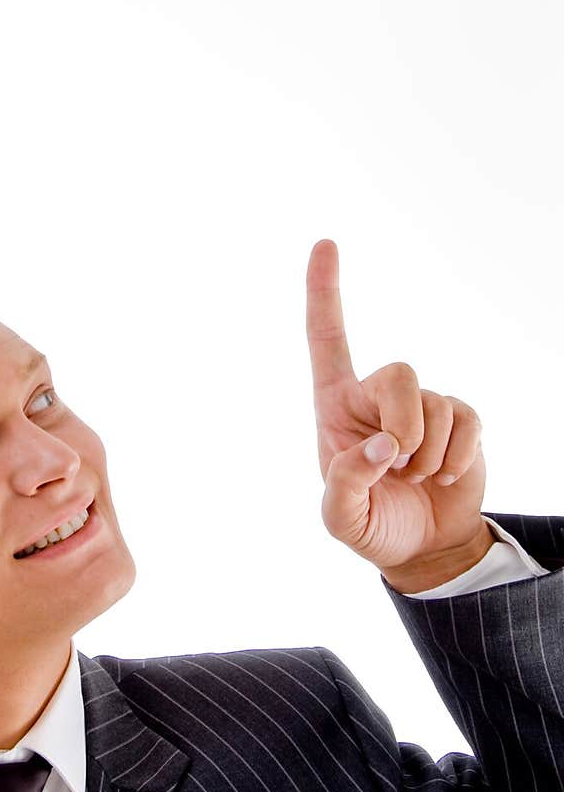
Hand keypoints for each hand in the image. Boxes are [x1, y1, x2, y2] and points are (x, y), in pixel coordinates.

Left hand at [306, 239, 491, 591]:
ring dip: (429, 455)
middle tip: (400, 466)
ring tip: (415, 478)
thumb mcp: (341, 519)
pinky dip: (456, 458)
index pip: (326, 338)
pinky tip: (443, 477)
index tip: (325, 243)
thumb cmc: (372, 525)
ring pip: (435, 405)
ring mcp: (422, 405)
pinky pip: (467, 421)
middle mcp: (377, 395)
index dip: (324, 292)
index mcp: (335, 405)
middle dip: (406, 425)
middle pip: (399, 373)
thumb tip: (383, 444)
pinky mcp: (461, 420)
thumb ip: (347, 482)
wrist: (423, 548)